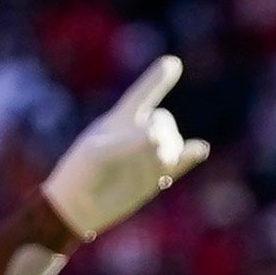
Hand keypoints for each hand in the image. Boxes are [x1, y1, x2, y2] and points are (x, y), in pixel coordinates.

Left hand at [39, 55, 210, 240]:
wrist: (76, 211)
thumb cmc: (80, 175)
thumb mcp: (98, 153)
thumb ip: (129, 142)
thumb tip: (159, 137)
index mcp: (120, 121)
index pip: (141, 95)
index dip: (156, 80)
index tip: (171, 63)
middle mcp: (137, 135)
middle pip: (163, 120)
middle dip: (163, 130)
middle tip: (152, 145)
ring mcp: (148, 156)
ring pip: (174, 142)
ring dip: (171, 148)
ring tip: (158, 161)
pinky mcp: (155, 177)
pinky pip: (181, 161)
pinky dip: (191, 155)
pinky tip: (199, 150)